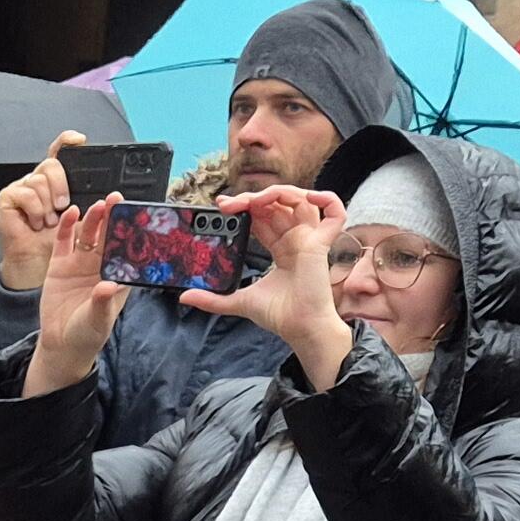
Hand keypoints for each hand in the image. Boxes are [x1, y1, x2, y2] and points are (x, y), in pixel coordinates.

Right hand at [0, 129, 86, 293]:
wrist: (36, 266)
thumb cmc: (58, 246)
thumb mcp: (85, 227)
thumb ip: (98, 212)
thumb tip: (116, 197)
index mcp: (60, 184)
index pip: (62, 153)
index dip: (68, 142)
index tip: (80, 140)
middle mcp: (42, 182)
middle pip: (52, 163)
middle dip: (61, 183)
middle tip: (63, 205)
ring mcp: (25, 188)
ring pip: (39, 178)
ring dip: (47, 204)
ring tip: (48, 221)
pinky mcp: (10, 198)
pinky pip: (25, 193)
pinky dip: (34, 210)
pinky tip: (35, 223)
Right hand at [21, 198, 126, 398]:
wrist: (61, 343)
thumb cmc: (88, 333)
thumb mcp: (98, 320)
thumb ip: (102, 302)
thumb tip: (108, 286)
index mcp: (118, 276)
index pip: (128, 250)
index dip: (132, 233)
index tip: (137, 217)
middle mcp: (101, 266)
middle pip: (109, 236)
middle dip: (113, 218)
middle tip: (117, 201)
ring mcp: (80, 263)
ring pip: (89, 234)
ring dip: (94, 219)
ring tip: (99, 206)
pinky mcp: (60, 264)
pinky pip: (64, 241)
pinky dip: (67, 227)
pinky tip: (72, 213)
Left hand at [187, 185, 351, 390]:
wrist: (298, 328)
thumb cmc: (279, 315)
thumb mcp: (237, 301)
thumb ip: (212, 299)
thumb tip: (184, 297)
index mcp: (281, 248)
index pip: (262, 217)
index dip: (245, 206)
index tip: (223, 206)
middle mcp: (296, 239)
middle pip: (277, 204)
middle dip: (252, 198)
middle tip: (229, 205)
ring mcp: (310, 239)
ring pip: (301, 200)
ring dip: (278, 192)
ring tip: (255, 200)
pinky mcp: (321, 243)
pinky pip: (335, 213)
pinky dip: (327, 198)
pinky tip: (309, 195)